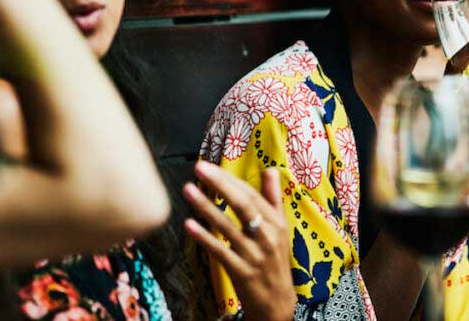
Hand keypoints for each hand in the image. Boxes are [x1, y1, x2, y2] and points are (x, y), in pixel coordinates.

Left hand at [183, 161, 295, 320]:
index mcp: (276, 222)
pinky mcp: (242, 271)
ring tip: (188, 190)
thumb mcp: (281, 228)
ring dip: (206, 206)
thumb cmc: (275, 261)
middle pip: (242, 204)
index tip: (210, 166)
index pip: (251, 194)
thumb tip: (271, 170)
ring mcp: (254, 254)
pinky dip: (204, 237)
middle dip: (220, 184)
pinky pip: (220, 251)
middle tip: (199, 168)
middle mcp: (267, 235)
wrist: (277, 302)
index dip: (230, 179)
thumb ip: (274, 198)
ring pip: (228, 226)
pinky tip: (189, 224)